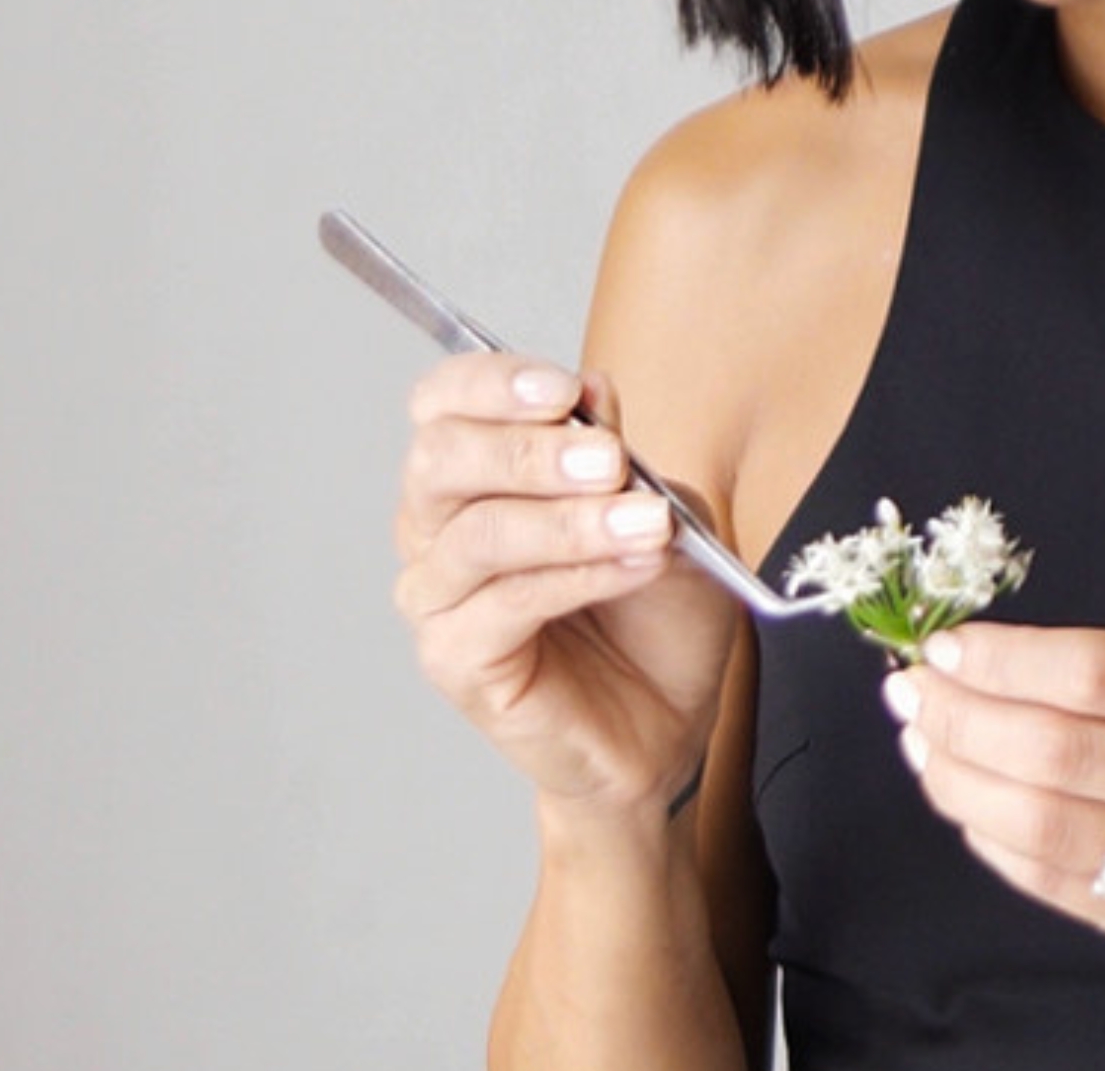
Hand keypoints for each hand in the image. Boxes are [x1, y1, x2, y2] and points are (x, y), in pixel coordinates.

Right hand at [391, 353, 740, 818]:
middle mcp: (437, 529)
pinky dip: (577, 575)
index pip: (442, 403)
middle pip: (442, 459)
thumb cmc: (654, 614)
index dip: (493, 384)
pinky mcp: (454, 659)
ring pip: (478, 534)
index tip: (567, 388)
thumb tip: (594, 390)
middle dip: (531, 450)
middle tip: (610, 461)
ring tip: (647, 524)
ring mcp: (437, 597)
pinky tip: (635, 566)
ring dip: (571, 520)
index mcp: (473, 475)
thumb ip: (623, 456)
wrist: (667, 720)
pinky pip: (505, 603)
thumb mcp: (661, 510)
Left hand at [881, 624, 1104, 986]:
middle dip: (964, 719)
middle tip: (912, 694)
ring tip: (925, 745)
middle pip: (1064, 752)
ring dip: (960, 780)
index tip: (946, 647)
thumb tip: (977, 659)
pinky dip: (991, 837)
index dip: (1007, 660)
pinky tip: (967, 802)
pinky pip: (1054, 882)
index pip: (1103, 672)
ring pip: (1047, 825)